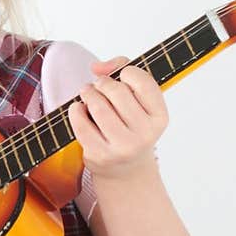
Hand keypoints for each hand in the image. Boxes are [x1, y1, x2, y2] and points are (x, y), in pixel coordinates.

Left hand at [67, 55, 166, 179]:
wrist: (126, 168)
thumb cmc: (131, 123)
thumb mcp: (138, 98)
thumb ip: (122, 68)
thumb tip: (97, 68)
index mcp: (160, 117)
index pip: (143, 81)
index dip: (127, 72)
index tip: (122, 77)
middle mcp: (145, 134)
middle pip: (117, 92)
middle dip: (103, 83)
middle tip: (99, 85)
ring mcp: (123, 147)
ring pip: (98, 106)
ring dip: (88, 93)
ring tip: (88, 94)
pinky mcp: (100, 155)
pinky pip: (81, 124)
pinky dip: (75, 111)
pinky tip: (79, 109)